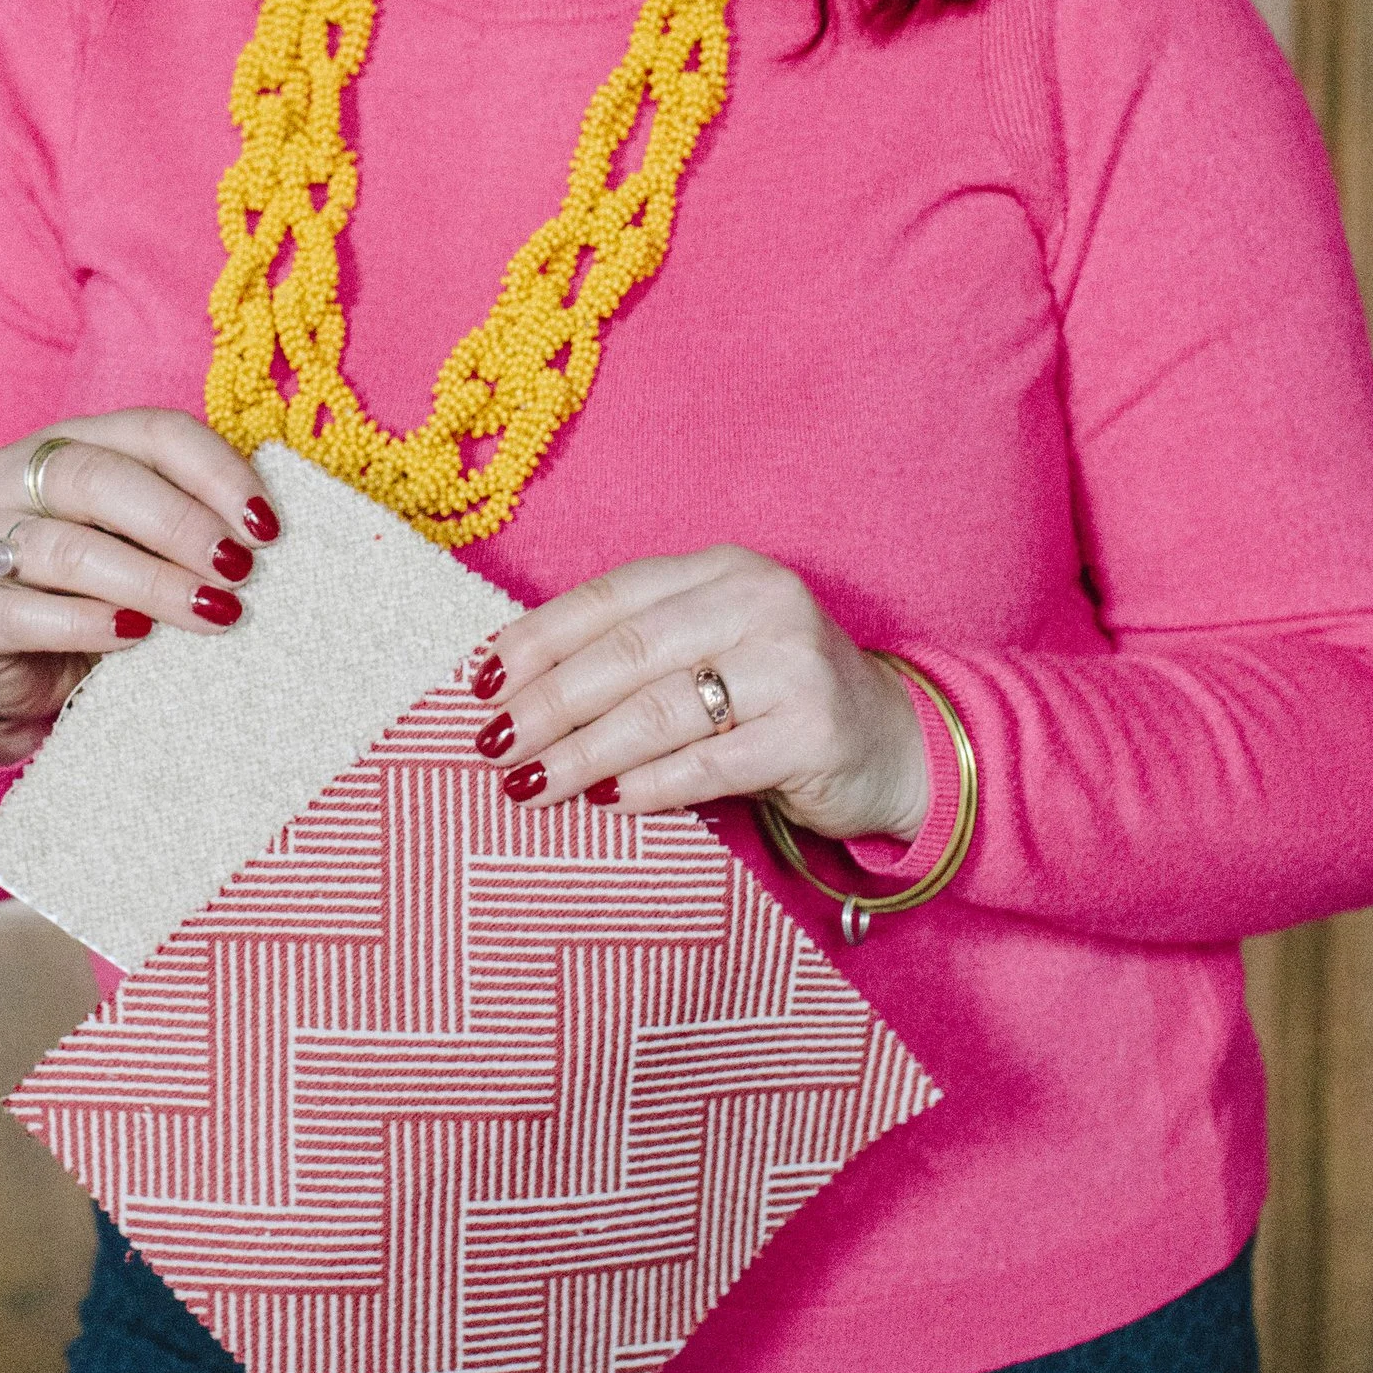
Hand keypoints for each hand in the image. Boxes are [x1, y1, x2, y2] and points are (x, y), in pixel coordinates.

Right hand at [0, 409, 276, 765]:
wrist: (14, 676)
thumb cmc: (96, 596)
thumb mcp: (146, 550)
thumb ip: (189, 527)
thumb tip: (265, 536)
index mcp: (72, 441)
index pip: (153, 432)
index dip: (216, 472)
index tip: (268, 528)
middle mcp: (17, 475)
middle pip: (103, 478)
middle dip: (183, 525)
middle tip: (239, 571)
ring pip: (67, 547)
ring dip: (151, 580)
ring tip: (210, 612)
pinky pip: (24, 611)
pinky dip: (88, 622)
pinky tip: (136, 634)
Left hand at [468, 547, 929, 845]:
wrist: (892, 742)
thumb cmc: (776, 697)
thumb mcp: (713, 648)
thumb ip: (636, 650)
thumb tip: (511, 681)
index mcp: (723, 570)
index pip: (611, 596)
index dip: (539, 637)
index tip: (480, 680)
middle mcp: (761, 602)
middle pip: (628, 651)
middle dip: (549, 701)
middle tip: (493, 743)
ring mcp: (792, 665)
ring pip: (661, 709)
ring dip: (584, 752)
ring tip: (532, 784)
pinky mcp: (812, 732)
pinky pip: (709, 763)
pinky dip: (650, 786)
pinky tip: (606, 803)